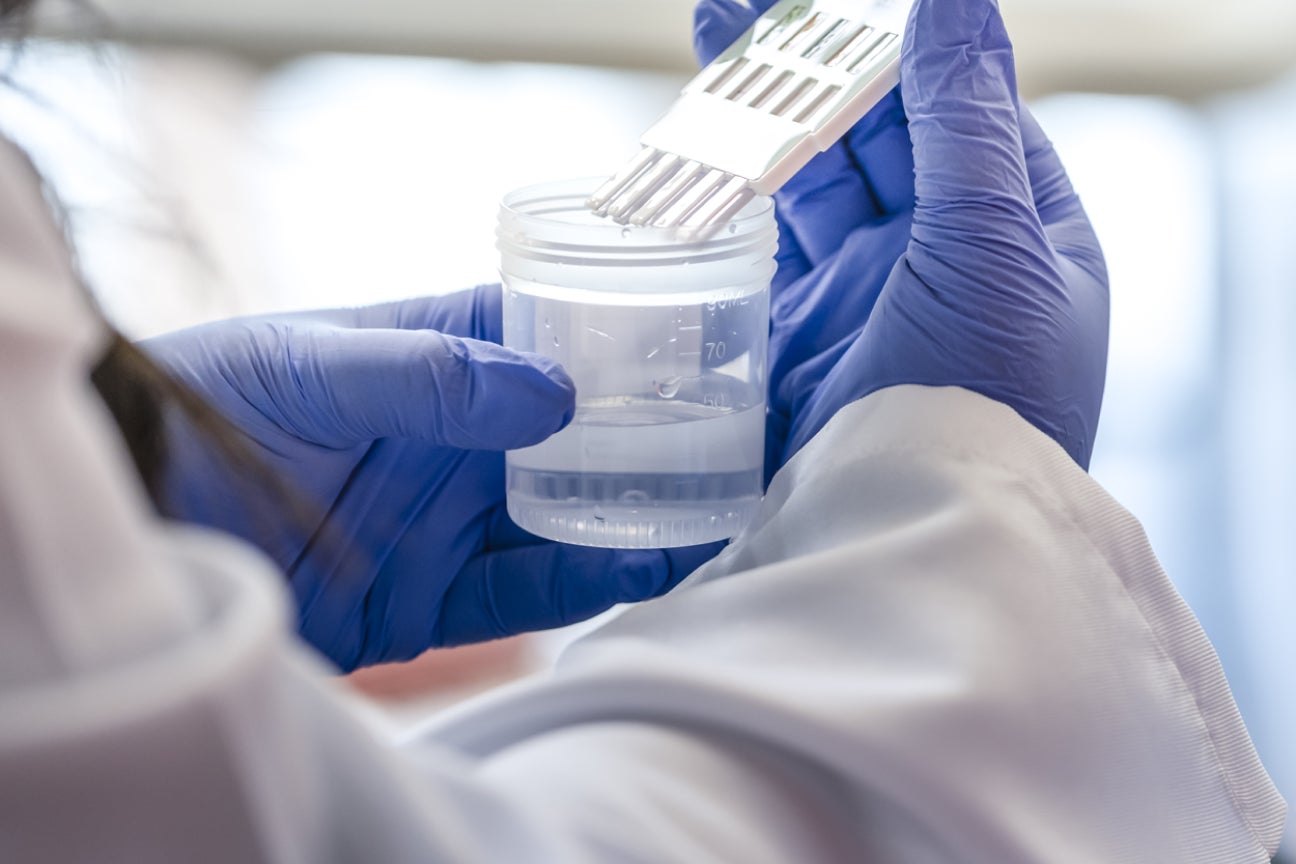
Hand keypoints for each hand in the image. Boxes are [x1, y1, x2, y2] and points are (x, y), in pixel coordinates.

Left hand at [146, 287, 717, 670]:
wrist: (132, 524)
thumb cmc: (205, 412)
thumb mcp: (309, 369)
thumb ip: (427, 376)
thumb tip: (554, 390)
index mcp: (430, 358)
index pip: (547, 334)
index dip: (621, 334)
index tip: (701, 339)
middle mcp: (454, 439)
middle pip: (576, 433)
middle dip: (651, 431)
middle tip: (740, 432)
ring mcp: (446, 518)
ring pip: (566, 513)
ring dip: (638, 510)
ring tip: (722, 503)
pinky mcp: (432, 598)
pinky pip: (527, 589)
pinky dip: (588, 580)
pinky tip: (650, 562)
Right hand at [694, 0, 1107, 469]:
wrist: (919, 524)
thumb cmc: (989, 391)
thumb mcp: (994, 240)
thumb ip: (964, 116)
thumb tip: (953, 0)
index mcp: (1017, 231)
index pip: (958, 109)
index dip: (899, 51)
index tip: (832, 9)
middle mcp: (943, 260)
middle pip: (874, 137)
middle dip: (813, 71)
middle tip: (742, 8)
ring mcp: (867, 298)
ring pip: (811, 183)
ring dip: (765, 119)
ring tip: (710, 39)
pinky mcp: (801, 337)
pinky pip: (765, 247)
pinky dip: (734, 199)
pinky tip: (702, 152)